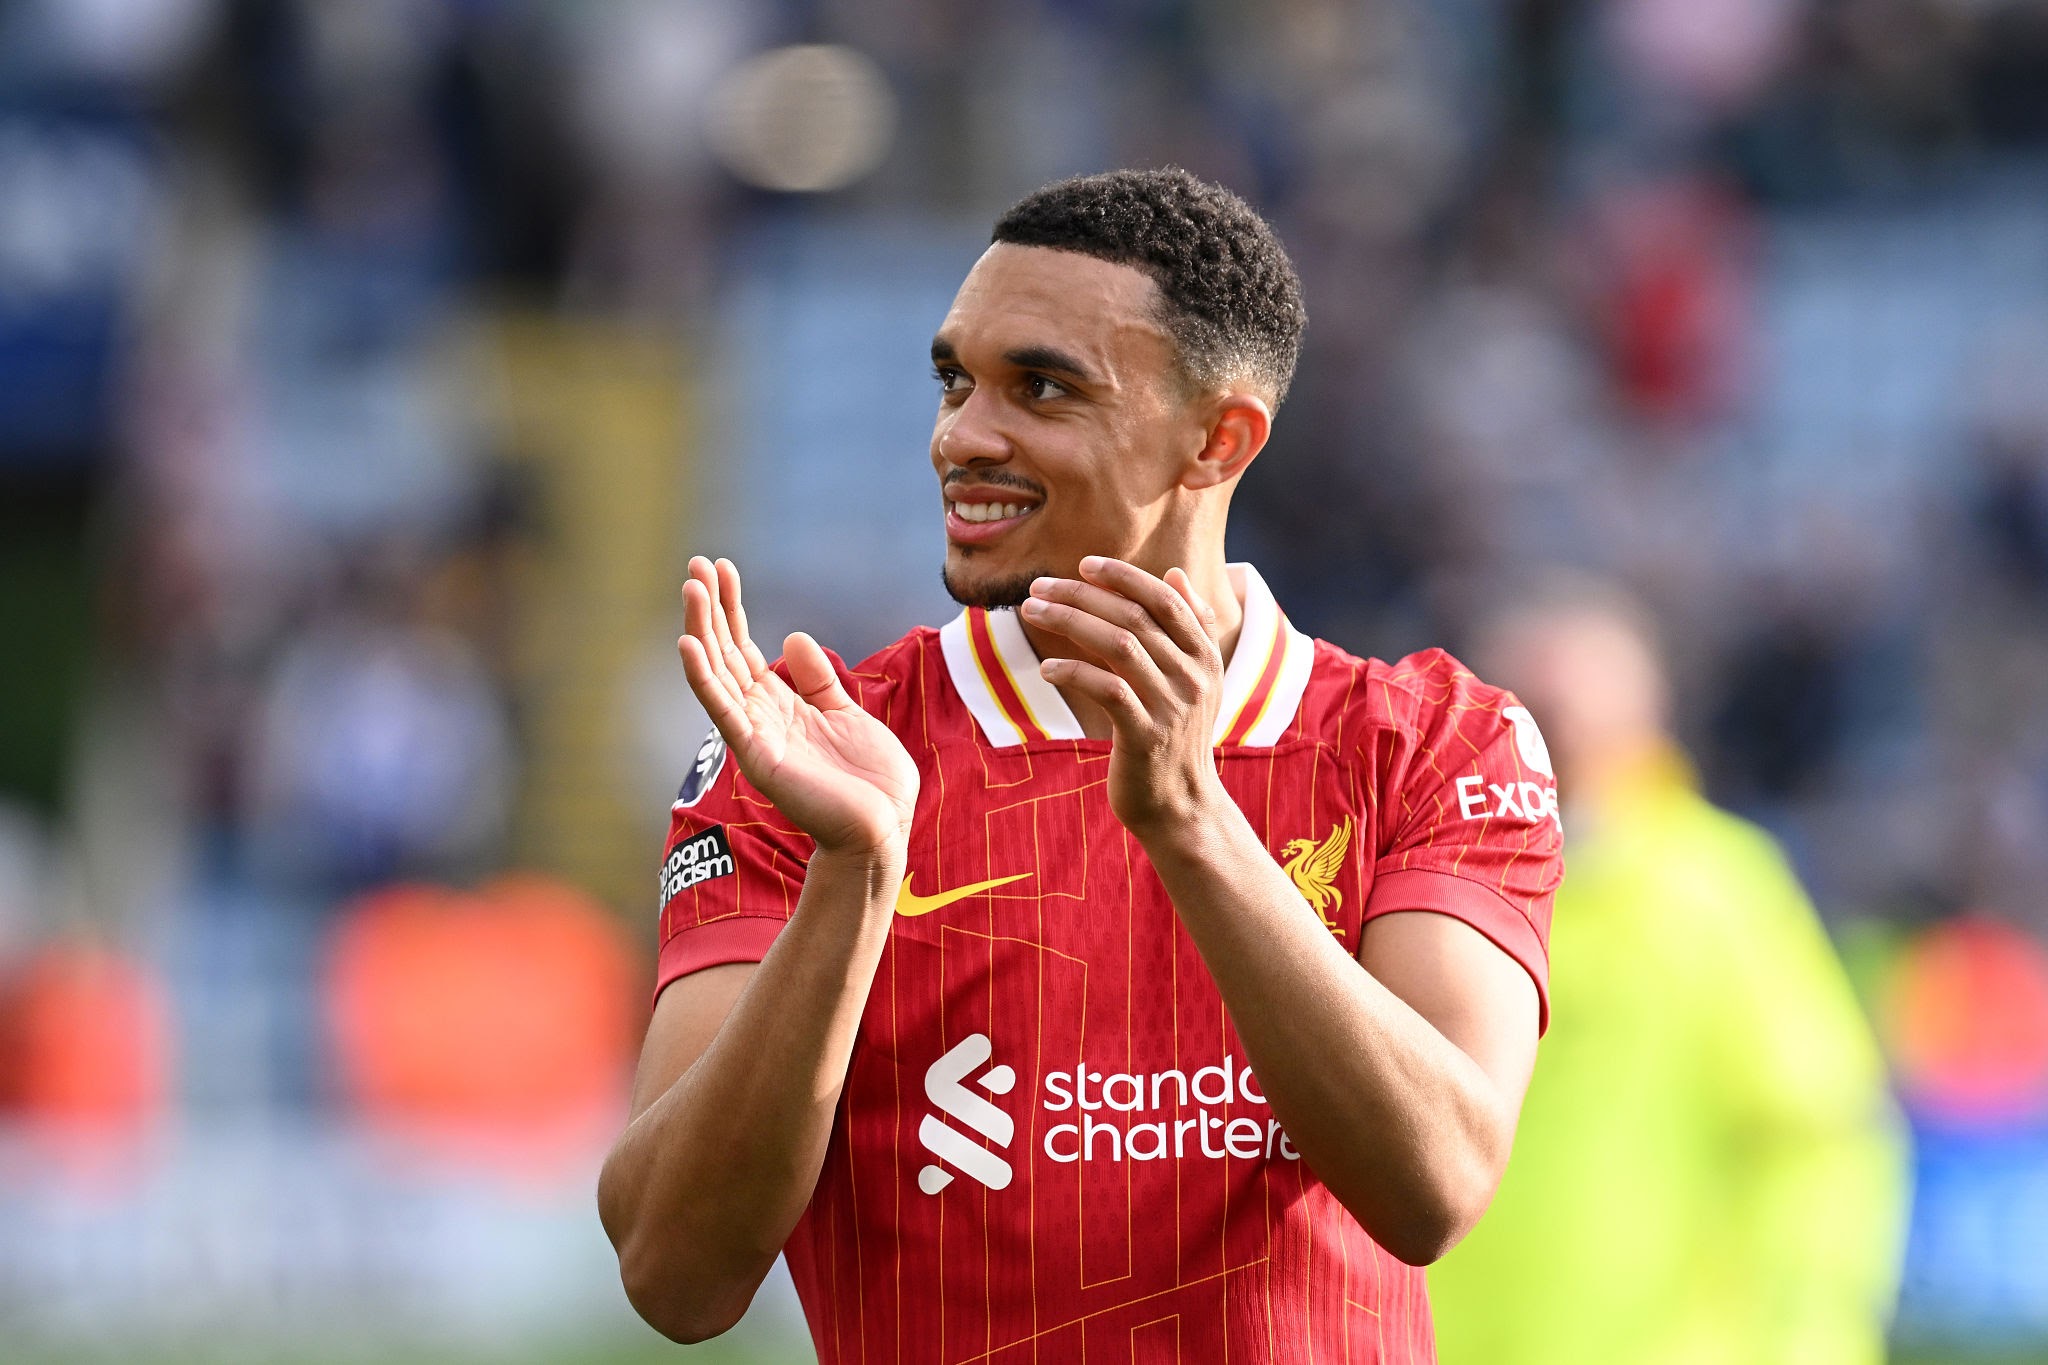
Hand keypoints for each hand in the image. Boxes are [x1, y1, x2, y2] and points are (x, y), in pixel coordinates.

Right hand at [678, 557, 918, 855]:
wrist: (882, 830)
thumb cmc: (870, 783)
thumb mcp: (848, 714)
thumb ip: (819, 680)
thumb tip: (792, 636)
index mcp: (781, 707)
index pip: (745, 649)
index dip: (732, 609)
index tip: (721, 568)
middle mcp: (759, 718)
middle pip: (725, 652)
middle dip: (710, 608)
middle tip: (695, 563)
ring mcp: (754, 735)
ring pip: (717, 672)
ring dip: (700, 629)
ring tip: (690, 586)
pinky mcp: (757, 755)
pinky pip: (723, 711)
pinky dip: (703, 678)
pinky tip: (687, 644)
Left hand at [1020, 557, 1226, 837]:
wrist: (1181, 807)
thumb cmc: (1176, 737)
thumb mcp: (1196, 680)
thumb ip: (1192, 626)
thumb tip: (1174, 571)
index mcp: (1206, 657)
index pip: (1165, 600)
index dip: (1124, 576)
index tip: (1083, 565)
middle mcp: (1194, 677)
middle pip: (1135, 617)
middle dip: (1082, 595)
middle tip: (1039, 586)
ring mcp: (1172, 707)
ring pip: (1119, 645)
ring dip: (1069, 622)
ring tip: (1032, 613)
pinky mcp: (1146, 737)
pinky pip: (1107, 690)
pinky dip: (1073, 672)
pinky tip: (1046, 669)